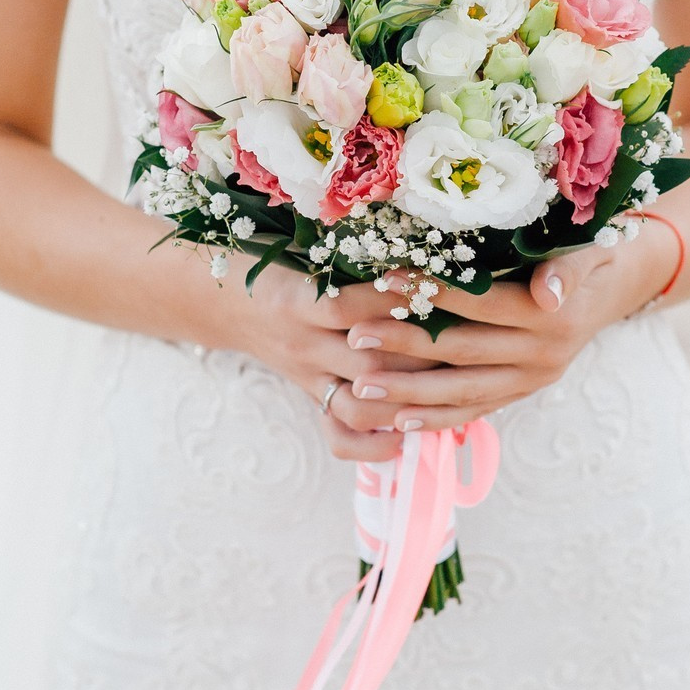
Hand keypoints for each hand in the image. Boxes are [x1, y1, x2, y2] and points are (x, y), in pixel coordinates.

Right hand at [221, 260, 438, 462]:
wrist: (223, 302)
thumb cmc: (271, 264)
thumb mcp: (299, 251)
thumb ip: (347, 253)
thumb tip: (412, 244)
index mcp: (295, 302)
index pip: (350, 309)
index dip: (396, 303)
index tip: (440, 289)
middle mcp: (302, 346)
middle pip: (366, 363)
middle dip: (419, 356)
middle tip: (466, 341)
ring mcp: (307, 377)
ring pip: (359, 406)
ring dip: (404, 402)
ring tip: (446, 385)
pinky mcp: (311, 397)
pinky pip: (338, 436)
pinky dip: (372, 445)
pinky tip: (404, 439)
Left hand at [338, 231, 679, 433]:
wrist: (618, 287)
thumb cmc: (593, 253)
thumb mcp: (590, 250)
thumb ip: (568, 269)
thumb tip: (548, 292)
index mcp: (552, 318)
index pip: (479, 305)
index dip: (431, 294)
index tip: (383, 280)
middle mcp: (542, 357)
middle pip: (462, 354)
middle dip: (404, 349)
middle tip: (355, 341)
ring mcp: (531, 381)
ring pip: (462, 394)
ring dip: (410, 394)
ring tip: (361, 389)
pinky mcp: (522, 394)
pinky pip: (474, 411)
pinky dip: (436, 420)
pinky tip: (397, 421)